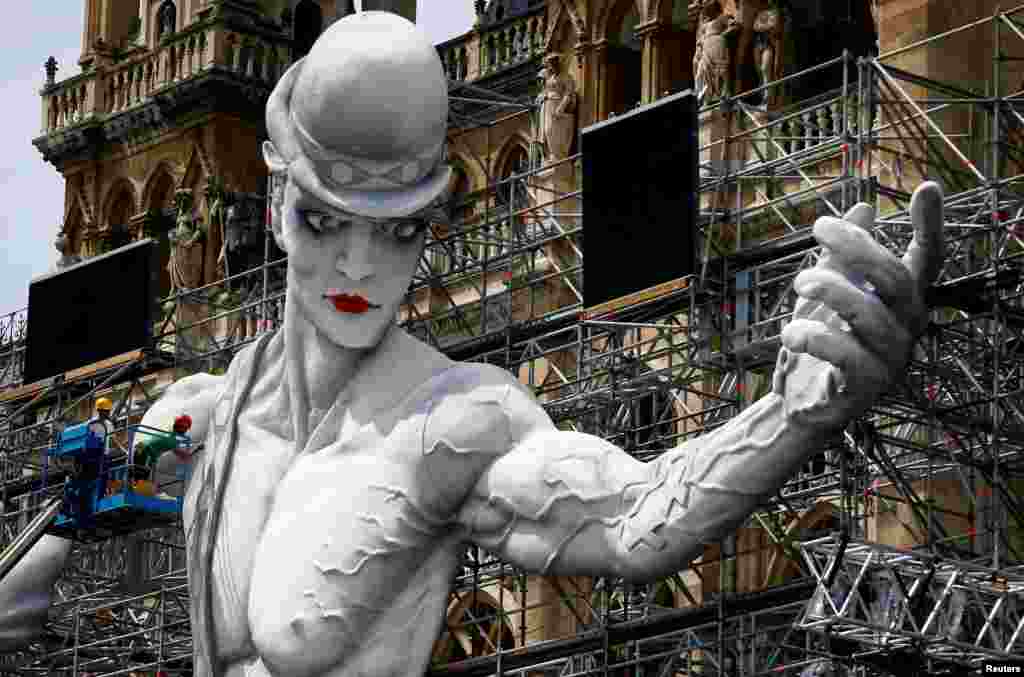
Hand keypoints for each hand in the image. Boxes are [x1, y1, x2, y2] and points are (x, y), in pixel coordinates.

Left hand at [772, 182, 944, 427]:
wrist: (799, 403)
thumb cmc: (820, 345)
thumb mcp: (826, 293)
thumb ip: (843, 256)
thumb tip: (863, 207)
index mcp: (901, 302)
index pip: (927, 260)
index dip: (930, 225)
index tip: (927, 187)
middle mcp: (905, 328)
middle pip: (895, 279)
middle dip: (858, 247)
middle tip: (818, 227)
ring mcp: (890, 360)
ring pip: (870, 315)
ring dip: (832, 289)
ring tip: (800, 282)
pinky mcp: (865, 388)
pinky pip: (846, 355)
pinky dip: (815, 337)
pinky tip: (791, 332)